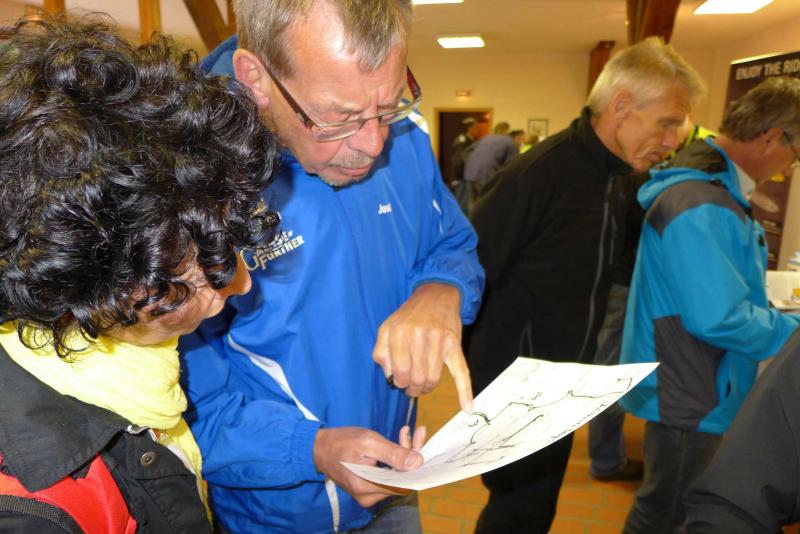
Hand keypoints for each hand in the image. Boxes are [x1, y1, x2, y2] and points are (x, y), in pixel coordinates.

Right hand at [313, 427, 423, 506]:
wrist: (319, 448)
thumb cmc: (341, 442)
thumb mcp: (367, 442)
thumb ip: (393, 453)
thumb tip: (418, 462)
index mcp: (367, 487)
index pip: (403, 482)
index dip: (415, 463)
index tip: (421, 440)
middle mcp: (369, 496)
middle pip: (402, 479)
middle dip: (411, 455)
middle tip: (416, 431)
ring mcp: (369, 493)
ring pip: (397, 476)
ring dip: (404, 455)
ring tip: (405, 433)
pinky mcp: (369, 487)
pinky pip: (390, 475)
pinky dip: (396, 458)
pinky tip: (398, 441)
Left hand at [373, 283, 472, 411]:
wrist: (436, 296)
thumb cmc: (408, 316)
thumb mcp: (387, 328)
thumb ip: (382, 353)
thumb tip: (390, 377)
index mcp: (400, 331)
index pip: (399, 370)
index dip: (399, 382)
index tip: (400, 382)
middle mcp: (421, 335)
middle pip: (417, 377)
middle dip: (412, 388)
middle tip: (411, 386)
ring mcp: (440, 340)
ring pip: (434, 379)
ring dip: (427, 388)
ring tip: (422, 386)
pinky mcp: (455, 345)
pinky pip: (461, 372)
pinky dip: (465, 391)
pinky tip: (467, 408)